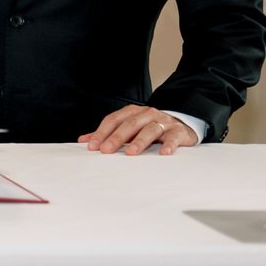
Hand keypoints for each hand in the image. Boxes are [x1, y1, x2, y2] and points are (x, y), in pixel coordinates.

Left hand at [79, 105, 198, 155]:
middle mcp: (147, 114)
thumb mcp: (129, 128)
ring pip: (150, 129)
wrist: (181, 123)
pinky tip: (163, 153)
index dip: (102, 132)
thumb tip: (84, 140)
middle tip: (106, 150)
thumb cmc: (150, 127)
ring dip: (140, 141)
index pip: (113, 120)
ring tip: (130, 153)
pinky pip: (173, 137)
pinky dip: (168, 145)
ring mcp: (163, 122)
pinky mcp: (178, 131)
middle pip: (130, 124)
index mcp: (133, 112)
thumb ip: (108, 133)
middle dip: (116, 137)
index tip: (92, 146)